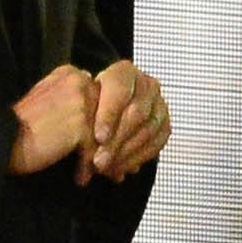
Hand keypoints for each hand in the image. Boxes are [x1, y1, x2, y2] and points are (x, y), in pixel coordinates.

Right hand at [10, 64, 94, 175]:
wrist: (2, 137)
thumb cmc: (20, 122)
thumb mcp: (45, 96)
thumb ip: (68, 96)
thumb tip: (93, 103)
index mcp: (70, 73)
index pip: (97, 97)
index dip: (95, 122)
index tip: (92, 142)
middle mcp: (80, 82)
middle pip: (102, 115)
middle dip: (101, 141)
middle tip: (99, 163)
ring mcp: (82, 104)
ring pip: (100, 134)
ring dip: (96, 157)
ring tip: (92, 173)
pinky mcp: (81, 127)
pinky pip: (92, 149)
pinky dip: (86, 166)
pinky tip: (79, 178)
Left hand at [80, 58, 170, 182]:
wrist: (101, 113)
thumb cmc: (85, 104)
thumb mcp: (77, 100)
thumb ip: (79, 109)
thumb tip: (77, 127)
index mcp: (124, 73)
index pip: (120, 89)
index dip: (110, 114)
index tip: (98, 137)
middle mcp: (146, 85)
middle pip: (136, 113)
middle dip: (117, 141)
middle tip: (99, 162)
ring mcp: (159, 105)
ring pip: (147, 131)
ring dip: (126, 153)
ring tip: (105, 169)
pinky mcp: (164, 125)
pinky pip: (157, 143)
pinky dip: (137, 158)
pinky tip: (120, 169)